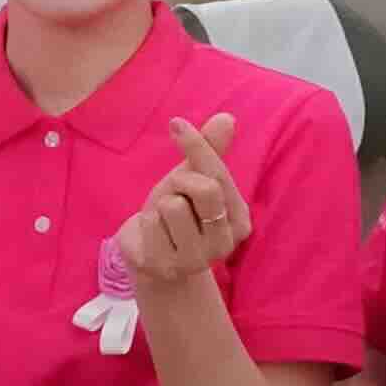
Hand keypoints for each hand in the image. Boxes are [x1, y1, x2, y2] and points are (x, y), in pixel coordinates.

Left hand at [114, 113, 246, 288]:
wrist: (150, 257)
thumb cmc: (175, 214)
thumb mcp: (190, 180)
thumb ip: (209, 152)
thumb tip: (227, 118)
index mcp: (239, 218)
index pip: (219, 174)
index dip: (196, 146)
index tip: (176, 123)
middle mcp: (225, 243)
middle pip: (206, 189)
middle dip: (180, 182)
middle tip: (174, 195)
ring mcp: (197, 259)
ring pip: (173, 205)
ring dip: (159, 206)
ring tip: (163, 222)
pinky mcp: (167, 267)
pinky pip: (151, 223)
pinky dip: (145, 223)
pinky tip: (152, 237)